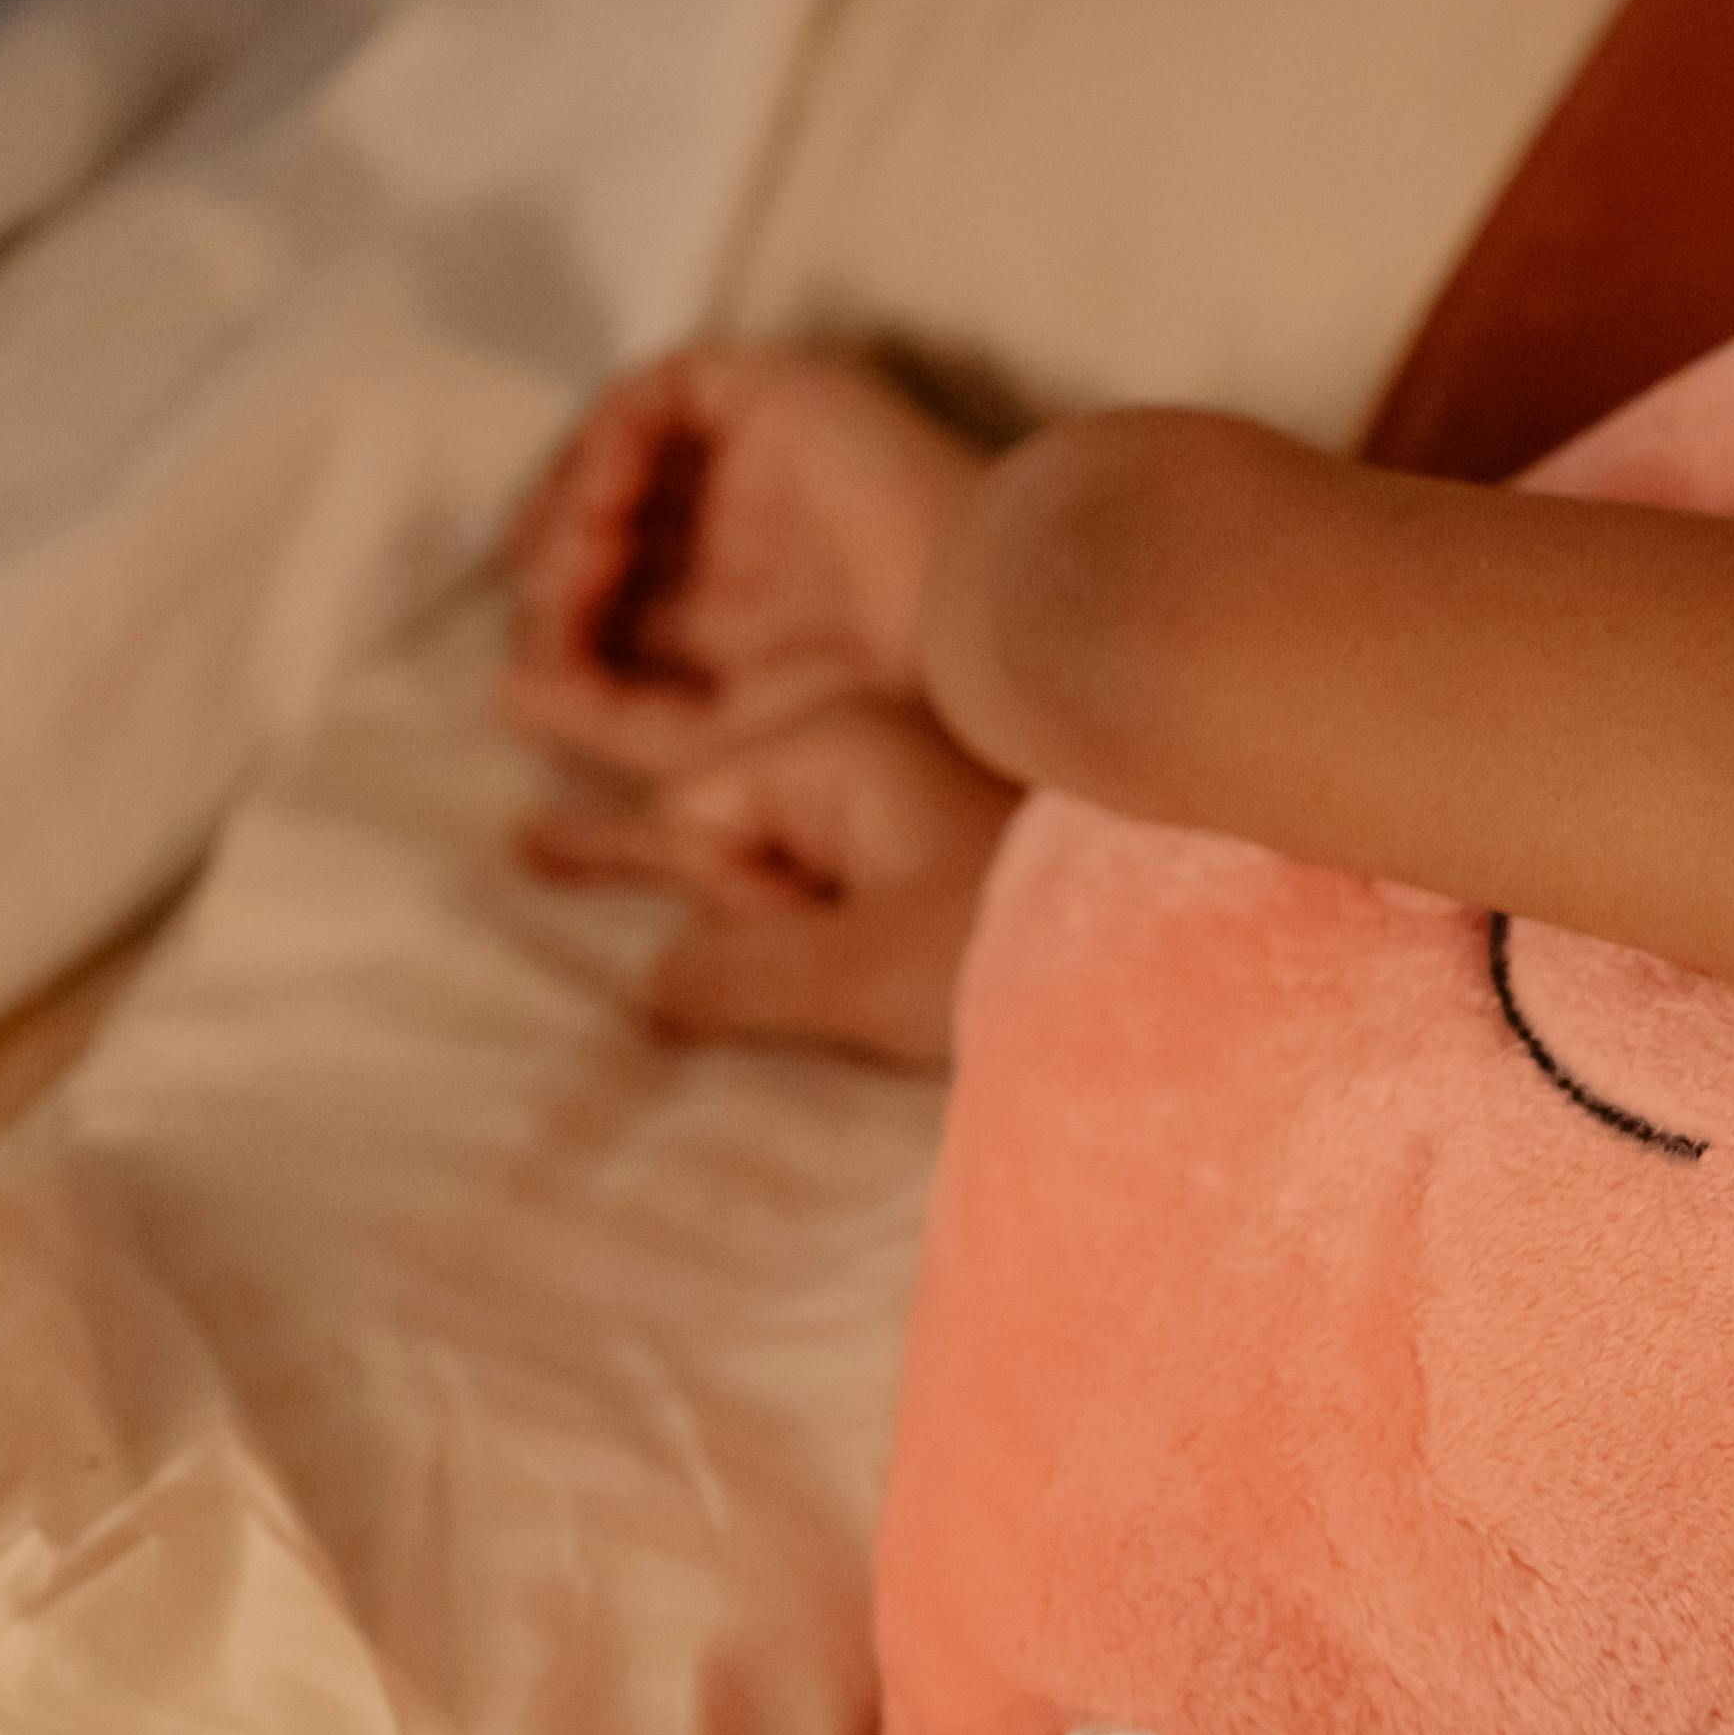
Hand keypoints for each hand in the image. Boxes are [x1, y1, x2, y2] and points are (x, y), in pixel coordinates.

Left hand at [501, 344, 987, 781]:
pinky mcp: (775, 400)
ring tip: (581, 560)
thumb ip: (604, 718)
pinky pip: (656, 393)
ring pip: (611, 452)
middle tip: (564, 602)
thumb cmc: (867, 708)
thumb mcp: (708, 739)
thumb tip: (506, 688)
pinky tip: (610, 501)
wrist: (968, 638)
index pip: (599, 590)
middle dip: (552, 559)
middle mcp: (737, 528)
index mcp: (730, 609)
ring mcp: (755, 461)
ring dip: (571, 501)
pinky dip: (610, 440)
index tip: (554, 667)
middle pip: (591, 515)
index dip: (553, 620)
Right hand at [519, 696, 1025, 1068]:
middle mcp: (861, 749)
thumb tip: (644, 988)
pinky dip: (761, 886)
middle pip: (727, 827)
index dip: (731, 898)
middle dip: (731, 899)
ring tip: (546, 856)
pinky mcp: (942, 841)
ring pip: (772, 852)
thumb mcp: (863, 976)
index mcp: (835, 746)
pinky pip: (821, 861)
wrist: (1188, 962)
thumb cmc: (1024, 950)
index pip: (696, 816)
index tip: (821, 938)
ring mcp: (904, 790)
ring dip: (740, 904)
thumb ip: (733, 980)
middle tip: (650, 883)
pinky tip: (662, 859)